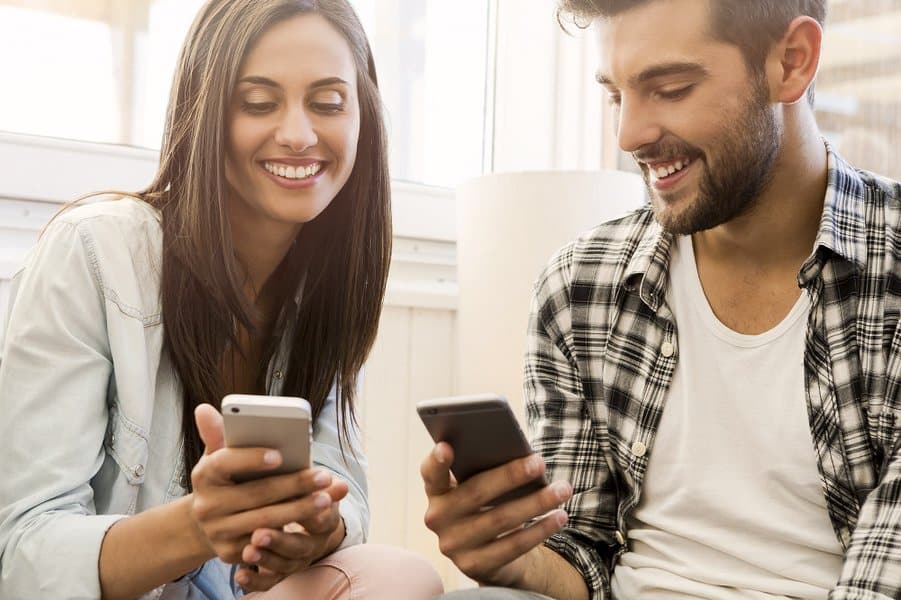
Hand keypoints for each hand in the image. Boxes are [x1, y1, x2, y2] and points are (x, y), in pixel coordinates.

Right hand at [189, 404, 346, 589]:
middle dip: (293, 485)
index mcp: (204, 475)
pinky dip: (291, 532)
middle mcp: (206, 505)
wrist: (206, 523)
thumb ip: (221, 433)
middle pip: (255, 494)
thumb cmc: (225, 479)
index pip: (225, 463)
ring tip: (326, 498)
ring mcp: (217, 532)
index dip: (251, 459)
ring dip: (299, 510)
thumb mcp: (220, 455)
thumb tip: (206, 408)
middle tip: (324, 476)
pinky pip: (265, 544)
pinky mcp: (230, 553)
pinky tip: (314, 521)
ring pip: (265, 521)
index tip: (279, 455)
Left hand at [234, 482, 347, 590]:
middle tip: (258, 534)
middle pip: (299, 547)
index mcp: (327, 522)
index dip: (308, 515)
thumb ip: (314, 481)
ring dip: (265, 560)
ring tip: (248, 552)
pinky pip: (268, 582)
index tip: (290, 508)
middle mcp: (314, 544)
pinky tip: (240, 575)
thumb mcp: (313, 484)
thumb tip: (341, 485)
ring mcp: (296, 560)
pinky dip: (254, 581)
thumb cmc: (303, 492)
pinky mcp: (279, 572)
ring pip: (283, 565)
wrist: (305, 518)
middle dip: (279, 541)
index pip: (322, 521)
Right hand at [420, 442, 571, 587]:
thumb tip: (521, 457)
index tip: (447, 446)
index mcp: (437, 491)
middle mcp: (437, 518)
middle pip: (476, 493)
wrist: (491, 552)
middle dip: (510, 476)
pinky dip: (540, 530)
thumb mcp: (479, 486)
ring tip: (563, 489)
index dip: (436, 461)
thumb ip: (484, 470)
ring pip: (499, 519)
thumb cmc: (487, 504)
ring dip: (536, 502)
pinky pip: (513, 545)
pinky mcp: (475, 565)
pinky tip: (559, 516)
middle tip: (540, 462)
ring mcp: (454, 545)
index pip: (430, 473)